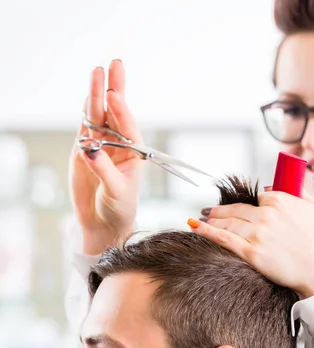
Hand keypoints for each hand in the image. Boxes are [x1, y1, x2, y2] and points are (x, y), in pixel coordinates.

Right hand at [69, 59, 142, 254]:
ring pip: (98, 115)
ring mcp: (100, 145)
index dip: (121, 110)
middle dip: (113, 88)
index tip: (114, 95)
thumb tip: (89, 148)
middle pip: (114, 112)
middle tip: (115, 63)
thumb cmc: (119, 207)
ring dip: (96, 94)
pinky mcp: (84, 150)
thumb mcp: (116, 190)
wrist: (103, 223)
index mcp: (134, 151)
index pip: (127, 125)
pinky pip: (85, 127)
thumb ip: (103, 169)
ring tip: (97, 70)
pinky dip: (85, 113)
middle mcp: (118, 144)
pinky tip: (87, 96)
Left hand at [188, 189, 313, 297]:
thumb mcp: (313, 207)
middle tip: (209, 212)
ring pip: (227, 223)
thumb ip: (294, 192)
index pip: (255, 198)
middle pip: (236, 209)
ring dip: (212, 220)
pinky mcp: (252, 253)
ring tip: (204, 219)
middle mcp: (266, 215)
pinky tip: (194, 226)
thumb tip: (270, 188)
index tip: (239, 209)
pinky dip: (206, 231)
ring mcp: (258, 234)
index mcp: (280, 200)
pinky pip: (223, 238)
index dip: (247, 205)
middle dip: (221, 211)